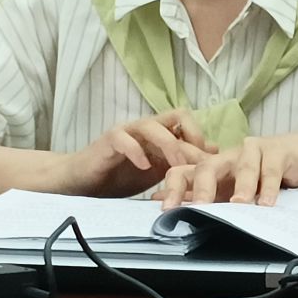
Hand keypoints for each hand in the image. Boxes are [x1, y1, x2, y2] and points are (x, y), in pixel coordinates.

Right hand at [58, 111, 215, 198]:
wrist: (84, 182)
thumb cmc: (120, 176)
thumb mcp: (158, 172)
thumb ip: (180, 162)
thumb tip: (213, 152)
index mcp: (160, 134)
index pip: (188, 125)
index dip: (202, 141)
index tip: (210, 164)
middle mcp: (146, 128)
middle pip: (176, 115)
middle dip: (192, 136)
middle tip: (197, 163)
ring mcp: (127, 132)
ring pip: (152, 125)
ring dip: (169, 144)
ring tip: (176, 165)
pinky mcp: (108, 141)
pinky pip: (124, 139)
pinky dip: (136, 151)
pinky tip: (144, 167)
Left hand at [159, 133, 297, 208]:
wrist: (296, 154)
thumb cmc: (257, 172)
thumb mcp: (226, 186)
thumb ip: (198, 193)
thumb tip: (161, 201)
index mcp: (211, 166)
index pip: (183, 171)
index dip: (172, 189)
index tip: (166, 210)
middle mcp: (227, 156)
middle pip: (208, 166)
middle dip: (202, 187)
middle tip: (200, 207)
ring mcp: (252, 151)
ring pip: (243, 167)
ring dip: (241, 187)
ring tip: (239, 205)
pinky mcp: (277, 152)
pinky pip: (270, 170)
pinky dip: (268, 187)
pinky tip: (267, 202)